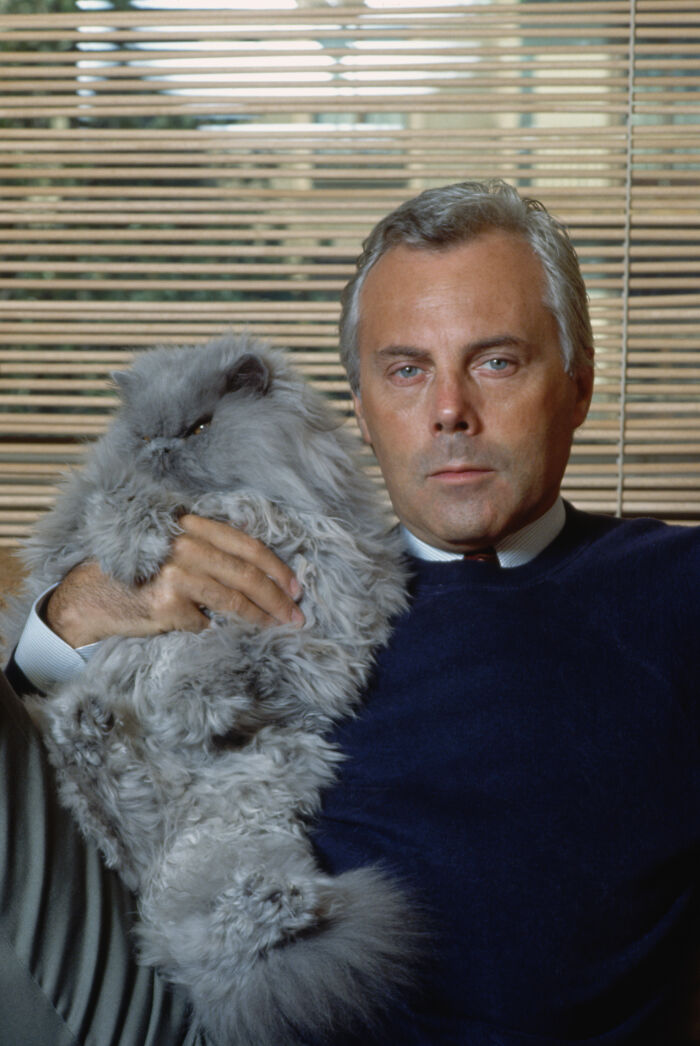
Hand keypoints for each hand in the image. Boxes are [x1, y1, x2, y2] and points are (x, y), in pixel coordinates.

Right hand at [45, 514, 304, 647]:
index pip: (246, 545)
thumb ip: (210, 550)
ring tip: (275, 626)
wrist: (90, 594)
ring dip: (259, 616)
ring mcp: (175, 573)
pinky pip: (202, 622)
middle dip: (276, 597)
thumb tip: (263, 574)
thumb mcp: (174, 547)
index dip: (276, 567)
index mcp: (190, 525)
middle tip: (296, 615)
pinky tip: (203, 628)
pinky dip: (207, 627)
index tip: (296, 587)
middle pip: (245, 574)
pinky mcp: (166, 603)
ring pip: (232, 600)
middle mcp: (184, 545)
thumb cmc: (138, 571)